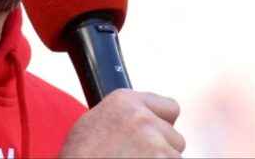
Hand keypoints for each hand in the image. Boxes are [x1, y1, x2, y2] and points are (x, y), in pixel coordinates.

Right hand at [60, 89, 184, 157]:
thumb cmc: (80, 156)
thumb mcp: (93, 123)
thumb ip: (123, 116)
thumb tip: (142, 117)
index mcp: (124, 101)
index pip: (169, 107)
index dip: (163, 124)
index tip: (158, 135)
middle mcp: (142, 118)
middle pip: (174, 137)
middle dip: (162, 150)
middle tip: (136, 157)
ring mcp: (155, 143)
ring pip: (174, 156)